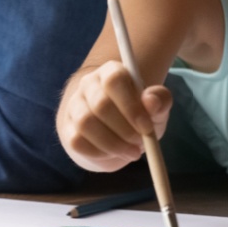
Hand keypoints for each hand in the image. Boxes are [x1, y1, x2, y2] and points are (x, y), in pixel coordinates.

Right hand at [56, 60, 171, 171]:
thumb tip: (152, 101)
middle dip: (124, 129)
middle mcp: (89, 84)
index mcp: (112, 72)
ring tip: (131, 151)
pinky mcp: (67, 128)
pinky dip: (99, 153)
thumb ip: (160, 101)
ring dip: (113, 143)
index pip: (114, 80)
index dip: (131, 105)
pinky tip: (114, 154)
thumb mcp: (156, 109)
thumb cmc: (138, 116)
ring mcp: (74, 106)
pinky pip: (77, 142)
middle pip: (100, 104)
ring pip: (86, 123)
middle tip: (141, 144)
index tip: (147, 127)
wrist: (116, 134)